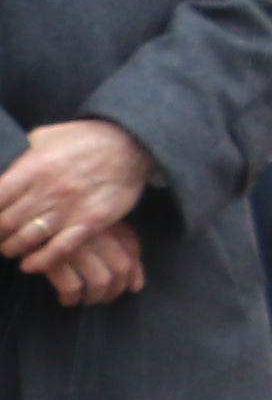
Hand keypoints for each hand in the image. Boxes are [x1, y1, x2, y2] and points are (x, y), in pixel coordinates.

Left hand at [0, 115, 152, 283]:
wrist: (131, 143)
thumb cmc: (86, 138)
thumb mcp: (48, 135)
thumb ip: (23, 153)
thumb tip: (3, 166)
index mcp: (33, 168)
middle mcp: (48, 190)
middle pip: (6, 223)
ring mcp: (70, 207)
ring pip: (27, 239)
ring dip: (13, 248)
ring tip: (12, 248)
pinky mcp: (91, 221)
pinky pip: (60, 249)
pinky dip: (41, 261)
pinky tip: (30, 264)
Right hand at [31, 213, 137, 309]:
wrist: (14, 213)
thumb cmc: (51, 218)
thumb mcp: (83, 221)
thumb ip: (112, 241)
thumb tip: (136, 285)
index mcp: (103, 219)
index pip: (132, 248)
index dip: (135, 272)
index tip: (132, 285)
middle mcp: (94, 232)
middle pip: (121, 267)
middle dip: (116, 288)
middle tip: (106, 297)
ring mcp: (74, 245)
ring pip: (100, 280)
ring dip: (95, 296)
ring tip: (86, 299)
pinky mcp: (51, 258)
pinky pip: (72, 286)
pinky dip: (72, 297)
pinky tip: (67, 299)